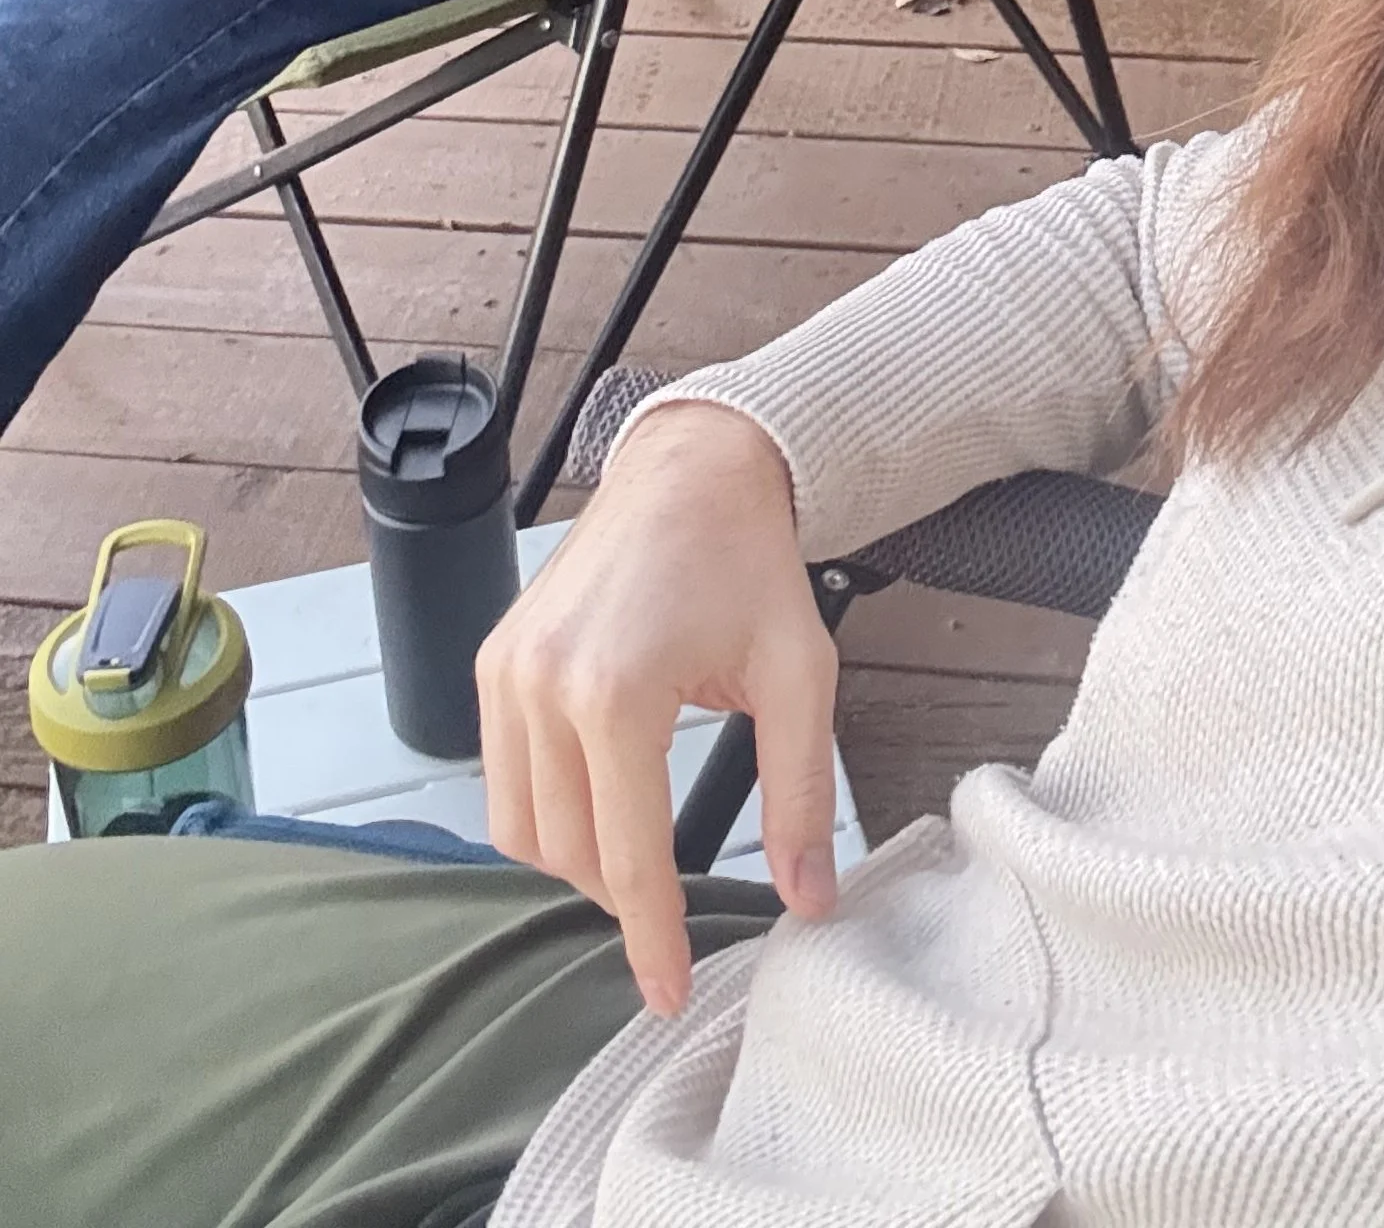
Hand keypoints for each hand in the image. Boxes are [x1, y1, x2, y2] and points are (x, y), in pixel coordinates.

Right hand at [478, 401, 839, 1013]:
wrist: (694, 469)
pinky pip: (499, 777)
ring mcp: (506, 671)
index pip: (628, 858)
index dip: (652, 939)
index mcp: (617, 691)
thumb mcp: (800, 676)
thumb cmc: (750, 563)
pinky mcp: (493, 660)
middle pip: (569, 853)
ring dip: (577, 859)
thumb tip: (809, 898)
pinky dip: (544, 812)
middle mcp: (543, 684)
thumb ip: (801, 794)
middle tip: (674, 914)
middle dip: (621, 898)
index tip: (669, 995)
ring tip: (641, 855)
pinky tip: (602, 801)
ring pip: (519, 827)